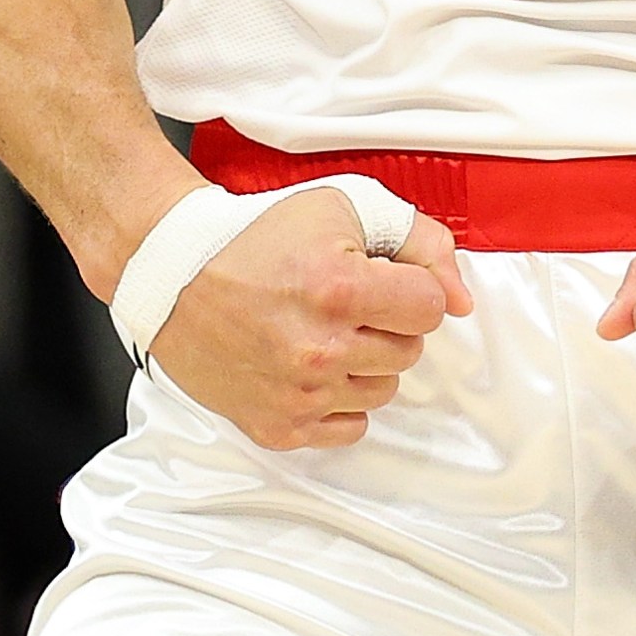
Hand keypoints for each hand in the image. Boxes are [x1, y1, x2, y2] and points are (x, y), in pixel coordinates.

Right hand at [151, 187, 471, 450]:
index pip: (430, 308)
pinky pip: (347, 428)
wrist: (175, 273)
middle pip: (408, 351)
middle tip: (342, 302)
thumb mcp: (344, 207)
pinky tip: (309, 366)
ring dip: (364, 362)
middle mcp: (319, 349)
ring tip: (322, 331)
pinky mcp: (277, 426)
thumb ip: (421, 241)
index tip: (379, 279)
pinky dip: (337, 399)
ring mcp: (298, 394)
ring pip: (383, 390)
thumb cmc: (257, 237)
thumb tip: (460, 300)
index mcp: (338, 289)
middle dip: (386, 322)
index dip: (409, 287)